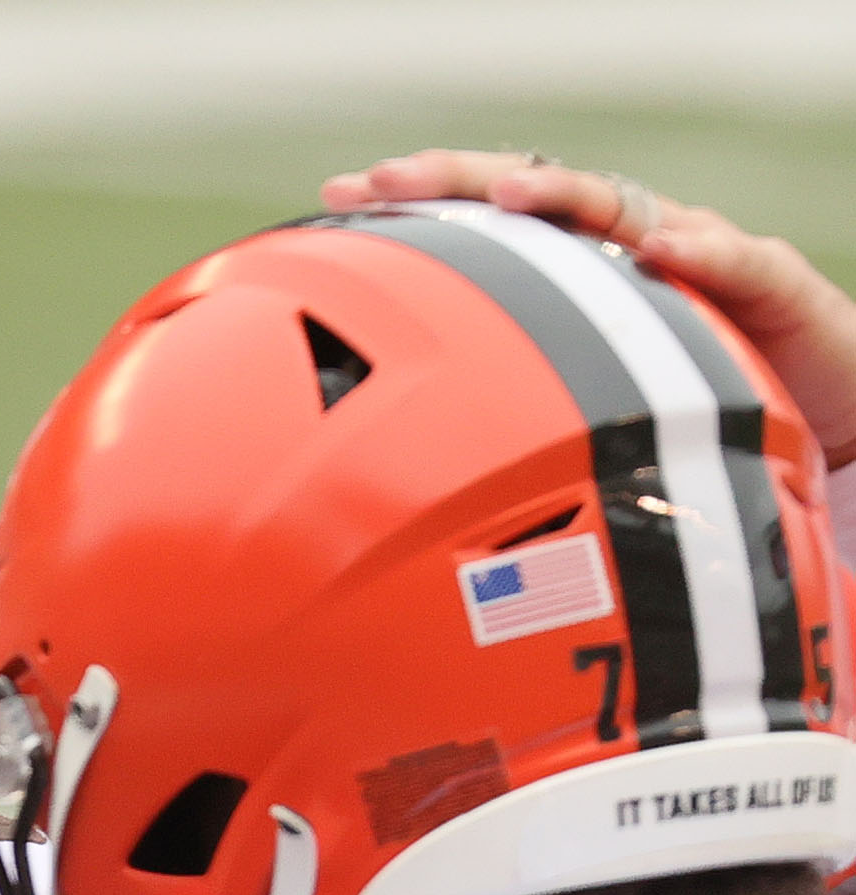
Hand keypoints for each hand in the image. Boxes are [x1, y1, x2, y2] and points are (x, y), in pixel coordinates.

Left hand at [320, 152, 855, 466]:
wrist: (821, 424)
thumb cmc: (690, 419)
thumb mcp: (578, 423)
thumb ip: (504, 420)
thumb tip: (391, 466)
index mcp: (575, 277)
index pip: (485, 224)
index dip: (419, 205)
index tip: (339, 195)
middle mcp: (627, 248)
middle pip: (537, 194)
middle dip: (462, 179)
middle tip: (394, 177)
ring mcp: (698, 256)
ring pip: (623, 212)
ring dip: (565, 200)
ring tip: (509, 195)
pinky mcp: (772, 283)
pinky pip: (735, 264)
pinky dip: (698, 255)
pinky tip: (659, 250)